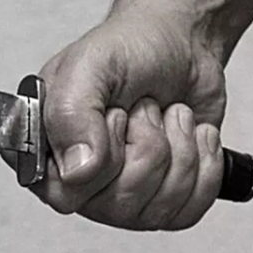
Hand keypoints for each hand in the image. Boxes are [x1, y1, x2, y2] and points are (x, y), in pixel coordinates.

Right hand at [22, 10, 228, 229]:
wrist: (183, 44)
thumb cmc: (131, 49)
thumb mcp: (92, 64)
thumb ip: (70, 113)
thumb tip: (77, 170)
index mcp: (47, 151)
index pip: (65, 194)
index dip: (102, 154)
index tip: (113, 114)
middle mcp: (82, 182)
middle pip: (120, 203)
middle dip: (148, 143)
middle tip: (141, 109)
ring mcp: (125, 197)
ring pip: (161, 207)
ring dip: (179, 148)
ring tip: (166, 115)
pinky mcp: (168, 201)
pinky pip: (191, 208)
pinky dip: (205, 162)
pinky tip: (191, 134)